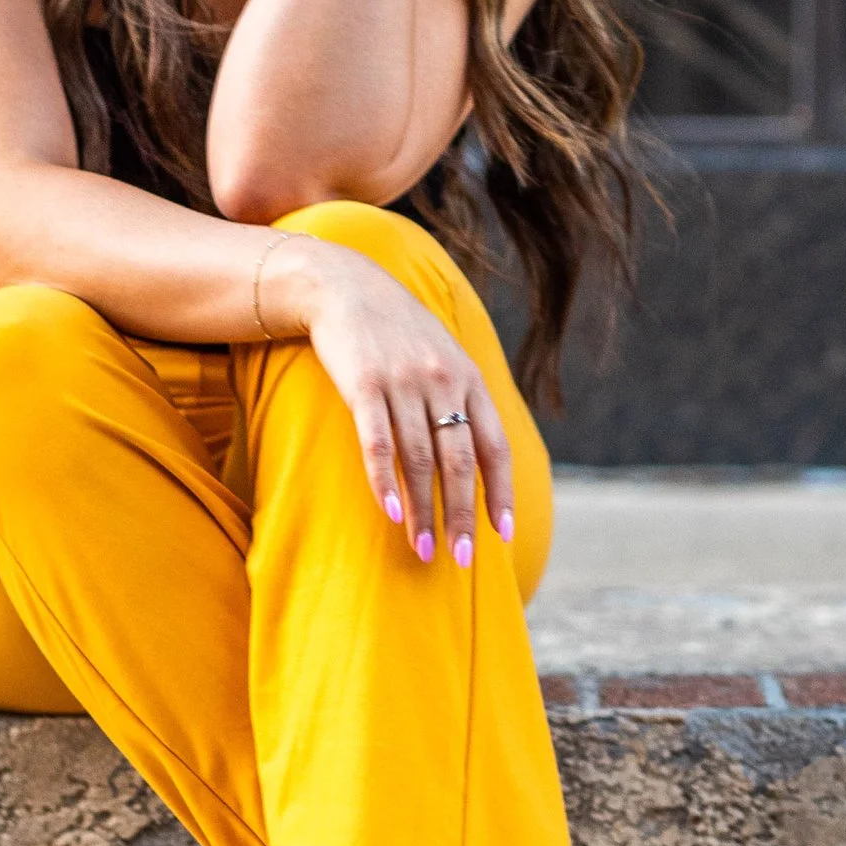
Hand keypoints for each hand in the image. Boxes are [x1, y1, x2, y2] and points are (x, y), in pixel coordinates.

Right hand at [267, 239, 514, 562]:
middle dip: (462, 515)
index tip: (502, 534)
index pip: (494, 446)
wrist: (343, 286)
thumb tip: (478, 458)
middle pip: (459, 462)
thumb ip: (461, 399)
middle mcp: (442, 381)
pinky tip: (390, 512)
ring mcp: (403, 382)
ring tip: (423, 550)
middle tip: (460, 559)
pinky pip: (378, 442)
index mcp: (468, 378)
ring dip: (422, 510)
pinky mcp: (363, 384)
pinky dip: (384, 480)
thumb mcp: (442, 355)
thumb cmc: (396, 331)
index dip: (500, 492)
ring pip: (419, 460)